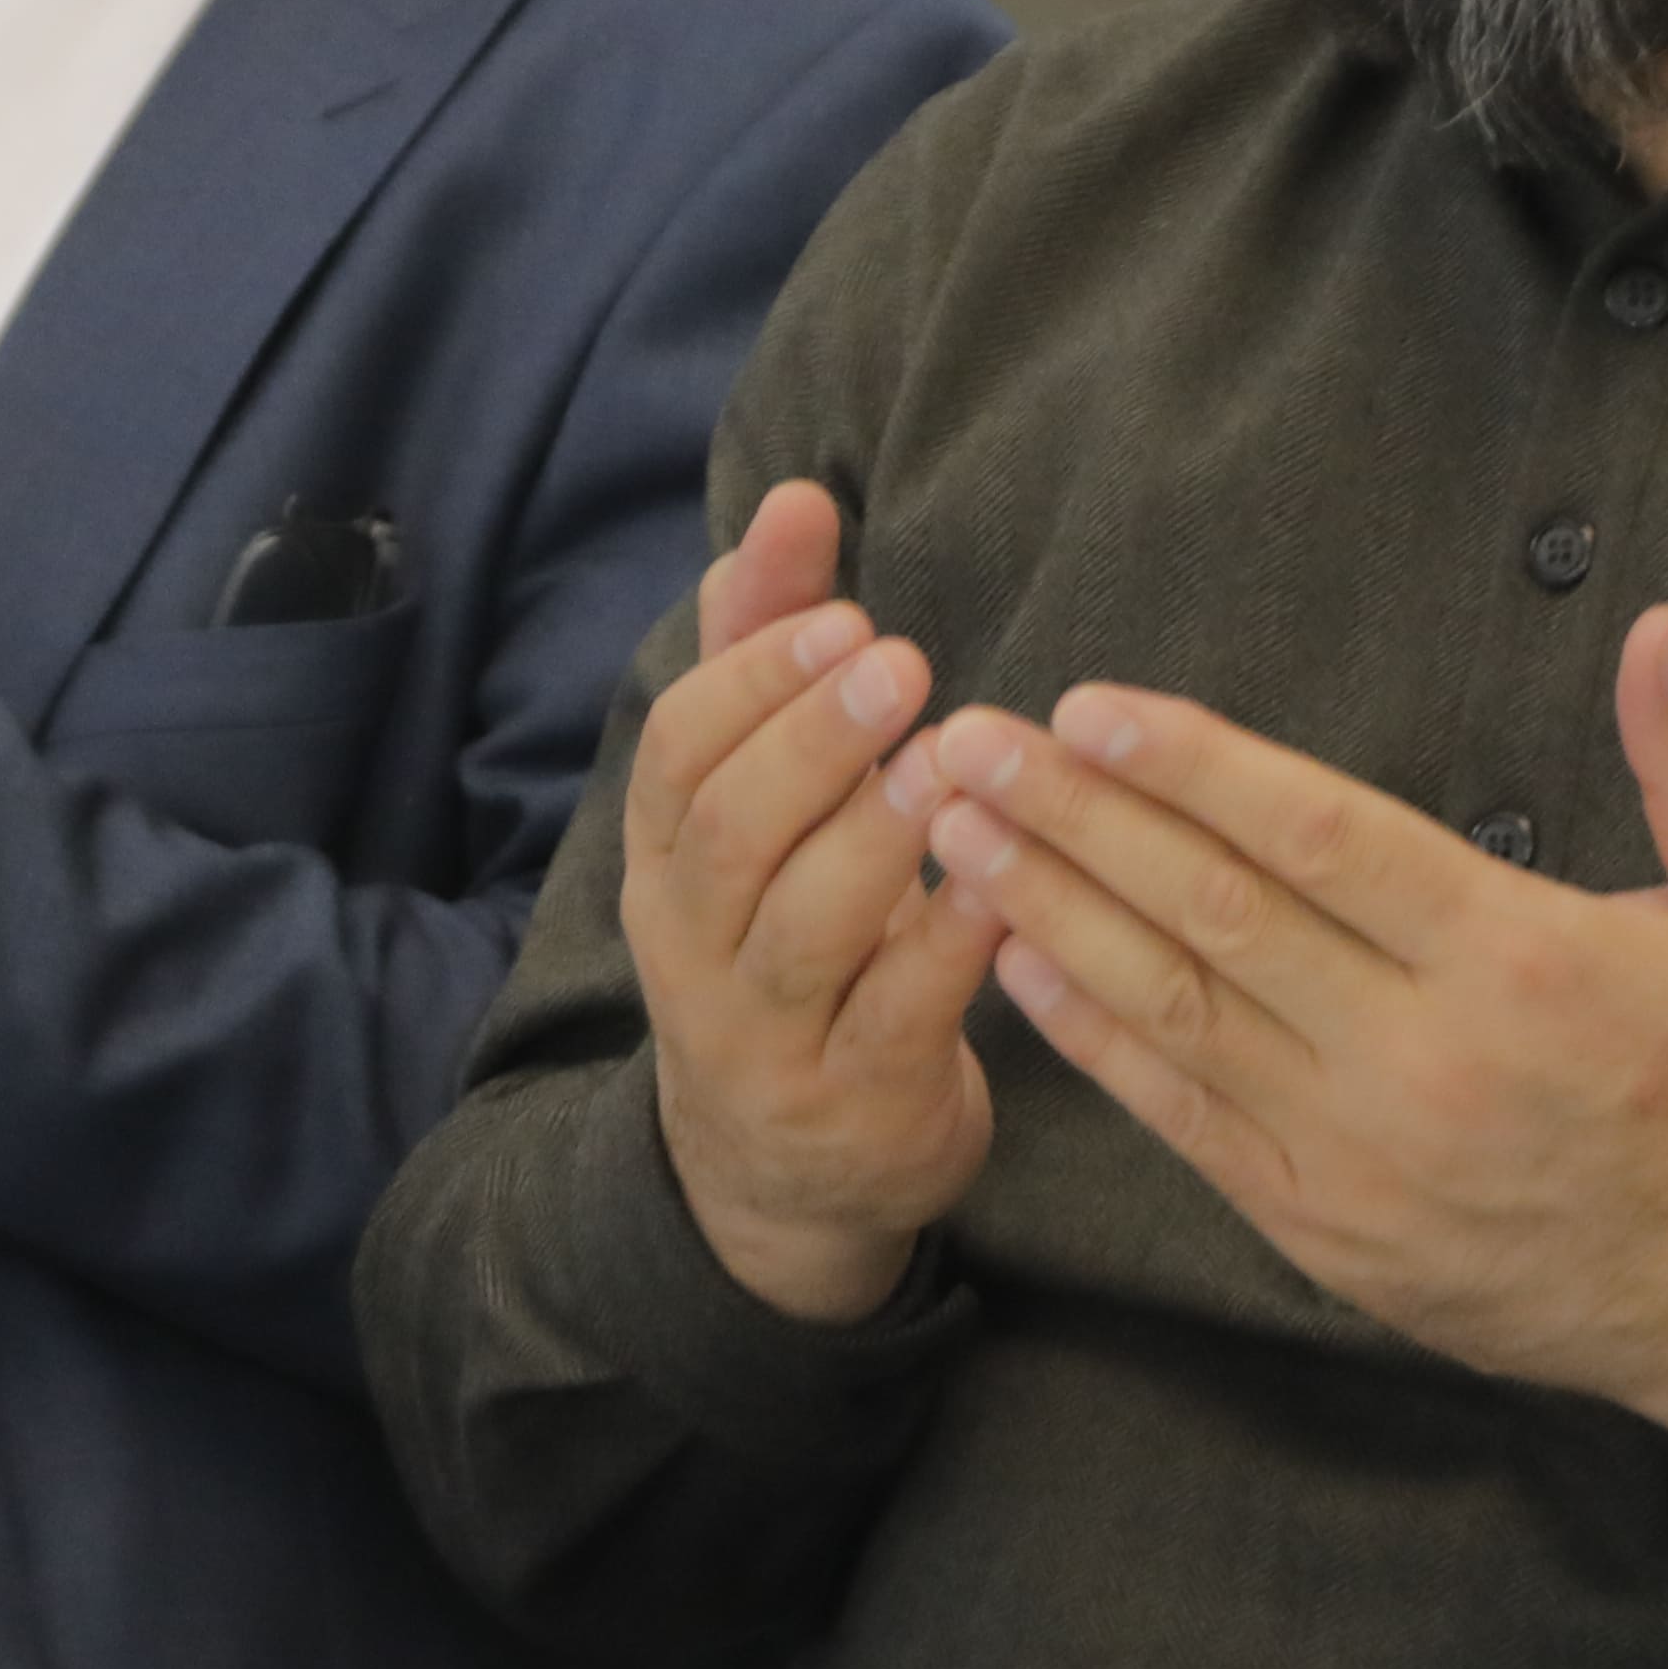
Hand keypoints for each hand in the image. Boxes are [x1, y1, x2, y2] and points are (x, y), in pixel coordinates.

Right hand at [622, 480, 1001, 1325]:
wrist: (785, 1170)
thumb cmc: (786, 940)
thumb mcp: (757, 810)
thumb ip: (766, 656)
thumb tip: (795, 498)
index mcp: (664, 863)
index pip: (675, 752)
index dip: (752, 676)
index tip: (842, 610)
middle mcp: (693, 950)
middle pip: (728, 830)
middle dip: (810, 736)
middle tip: (902, 659)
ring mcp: (766, 1036)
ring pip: (802, 924)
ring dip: (876, 831)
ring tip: (952, 757)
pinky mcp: (855, 1105)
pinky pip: (897, 1015)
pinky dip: (950, 940)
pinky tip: (1003, 876)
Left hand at [907, 603, 1667, 1485]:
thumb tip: (1657, 623)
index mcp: (1519, 961)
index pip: (1320, 840)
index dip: (1193, 768)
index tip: (1088, 706)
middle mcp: (1422, 1058)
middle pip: (1213, 917)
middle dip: (1075, 820)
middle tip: (967, 742)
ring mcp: (1361, 1155)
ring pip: (1174, 1015)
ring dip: (1049, 915)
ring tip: (956, 832)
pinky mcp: (1328, 1232)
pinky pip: (1184, 1121)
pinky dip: (1092, 1042)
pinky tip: (1014, 965)